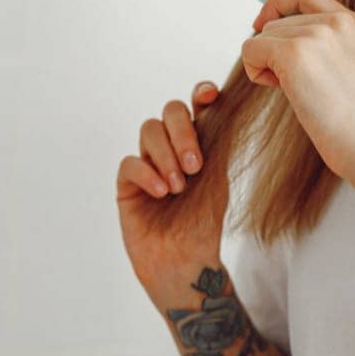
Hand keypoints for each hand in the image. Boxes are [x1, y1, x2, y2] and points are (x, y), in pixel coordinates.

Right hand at [116, 81, 228, 305]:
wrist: (187, 262)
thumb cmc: (204, 222)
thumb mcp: (218, 180)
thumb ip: (218, 145)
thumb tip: (226, 107)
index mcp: (197, 142)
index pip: (195, 107)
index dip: (200, 94)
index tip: (209, 96)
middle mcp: (171, 147)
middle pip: (170, 111)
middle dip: (183, 132)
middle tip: (195, 165)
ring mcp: (148, 163)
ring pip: (149, 130)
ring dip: (166, 155)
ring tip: (178, 187)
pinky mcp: (128, 184)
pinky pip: (130, 162)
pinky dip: (147, 173)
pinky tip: (161, 192)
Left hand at [242, 0, 354, 191]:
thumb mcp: (352, 70)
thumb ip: (326, 49)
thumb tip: (277, 41)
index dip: (278, 6)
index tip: (263, 25)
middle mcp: (338, 21)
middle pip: (276, 22)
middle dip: (272, 51)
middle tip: (291, 86)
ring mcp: (317, 35)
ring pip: (262, 36)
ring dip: (266, 65)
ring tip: (297, 94)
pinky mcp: (295, 53)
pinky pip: (251, 49)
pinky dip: (255, 71)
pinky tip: (279, 92)